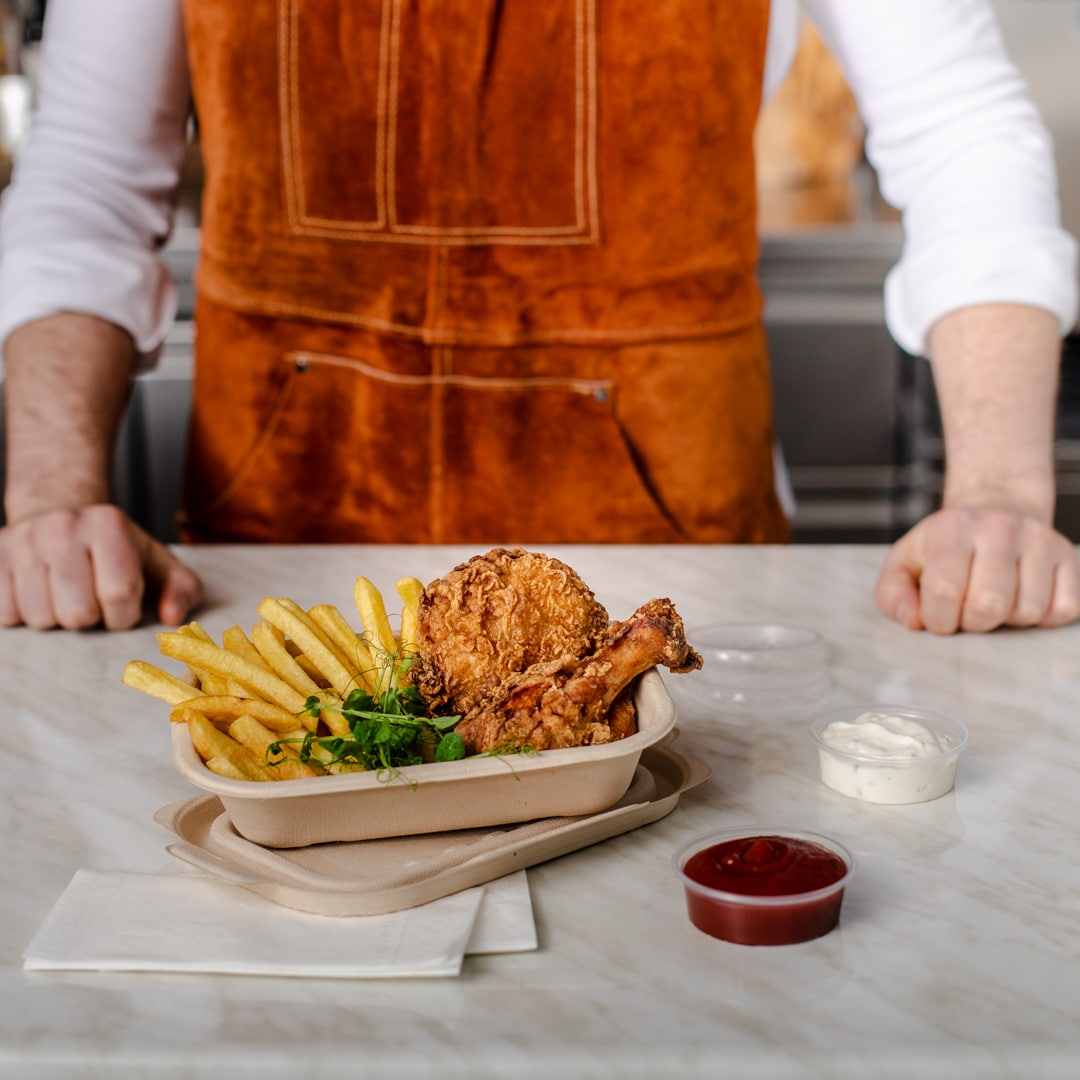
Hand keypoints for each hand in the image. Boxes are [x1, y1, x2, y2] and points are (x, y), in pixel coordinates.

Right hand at [0, 504, 202, 629]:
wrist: (61, 511)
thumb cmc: (117, 548)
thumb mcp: (159, 562)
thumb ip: (182, 589)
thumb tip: (171, 618)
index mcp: (108, 525)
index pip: (119, 595)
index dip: (124, 615)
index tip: (123, 606)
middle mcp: (62, 528)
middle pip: (77, 613)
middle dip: (90, 619)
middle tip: (92, 600)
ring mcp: (22, 542)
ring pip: (40, 618)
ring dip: (57, 619)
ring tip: (66, 595)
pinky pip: (7, 614)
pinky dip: (25, 615)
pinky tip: (39, 594)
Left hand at [875, 507, 1079, 633]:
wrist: (995, 510)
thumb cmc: (944, 547)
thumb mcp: (904, 563)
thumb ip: (892, 595)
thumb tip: (914, 621)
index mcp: (951, 529)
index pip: (944, 590)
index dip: (938, 619)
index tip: (938, 618)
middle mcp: (998, 528)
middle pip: (989, 605)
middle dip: (973, 623)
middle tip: (966, 611)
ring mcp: (1038, 540)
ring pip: (1028, 611)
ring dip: (1007, 621)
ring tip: (993, 600)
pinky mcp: (1068, 556)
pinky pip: (1062, 611)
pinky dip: (1041, 618)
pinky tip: (1022, 599)